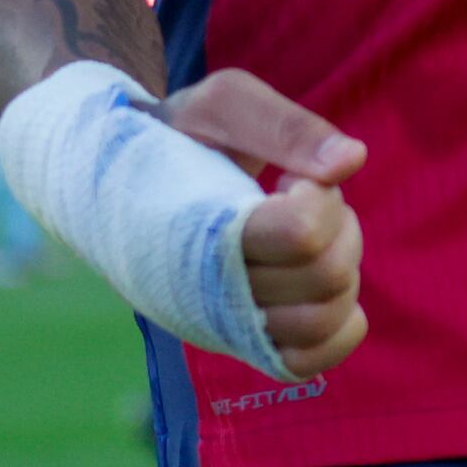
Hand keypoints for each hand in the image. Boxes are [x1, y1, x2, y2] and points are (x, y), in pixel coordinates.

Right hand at [172, 67, 370, 376]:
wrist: (114, 185)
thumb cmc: (174, 137)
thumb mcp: (222, 103)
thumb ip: (286, 127)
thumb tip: (353, 161)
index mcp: (202, 228)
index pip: (301, 235)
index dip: (317, 198)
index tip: (289, 180)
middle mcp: (210, 293)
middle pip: (325, 274)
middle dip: (335, 223)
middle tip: (297, 199)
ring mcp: (225, 326)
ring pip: (325, 319)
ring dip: (339, 267)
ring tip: (305, 237)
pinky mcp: (241, 343)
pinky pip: (308, 362)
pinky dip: (339, 327)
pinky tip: (326, 282)